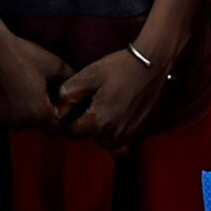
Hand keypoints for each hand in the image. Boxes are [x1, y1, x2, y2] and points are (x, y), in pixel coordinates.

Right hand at [0, 27, 70, 131]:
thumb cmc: (23, 55)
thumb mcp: (54, 64)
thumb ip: (71, 78)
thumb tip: (81, 87)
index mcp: (38, 113)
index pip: (55, 130)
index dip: (60, 119)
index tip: (58, 106)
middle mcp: (19, 122)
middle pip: (37, 125)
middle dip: (41, 113)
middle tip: (40, 92)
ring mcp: (1, 120)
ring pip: (20, 123)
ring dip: (23, 112)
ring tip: (23, 90)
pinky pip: (4, 118)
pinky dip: (8, 109)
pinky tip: (9, 91)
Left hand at [55, 45, 172, 149]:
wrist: (153, 63)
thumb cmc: (120, 67)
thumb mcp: (88, 75)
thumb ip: (67, 95)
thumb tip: (58, 111)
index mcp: (98, 121)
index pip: (73, 132)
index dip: (72, 117)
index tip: (79, 104)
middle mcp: (114, 134)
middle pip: (91, 138)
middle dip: (89, 124)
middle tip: (96, 102)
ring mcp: (130, 136)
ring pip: (107, 143)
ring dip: (104, 131)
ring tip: (109, 108)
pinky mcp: (142, 133)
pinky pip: (125, 147)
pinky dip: (120, 139)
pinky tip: (121, 120)